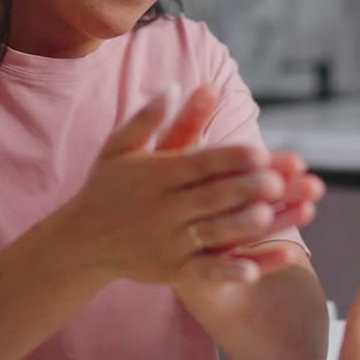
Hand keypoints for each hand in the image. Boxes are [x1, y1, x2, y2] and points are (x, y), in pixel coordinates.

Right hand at [48, 85, 320, 285]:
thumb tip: (172, 86)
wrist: (79, 242)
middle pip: (211, 196)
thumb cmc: (106, 187)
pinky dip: (226, 273)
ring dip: (241, 226)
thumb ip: (146, 119)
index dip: (231, 158)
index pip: (199, 163)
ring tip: (271, 217)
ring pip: (210, 233)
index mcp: (156, 175)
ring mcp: (166, 242)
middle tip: (280, 182)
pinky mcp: (169, 271)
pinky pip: (202, 272)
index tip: (261, 152)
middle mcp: (162, 208)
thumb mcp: (118, 149)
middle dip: (245, 189)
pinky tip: (253, 272)